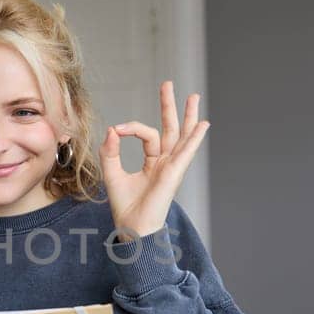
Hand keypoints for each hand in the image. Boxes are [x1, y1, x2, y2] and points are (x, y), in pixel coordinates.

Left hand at [102, 81, 210, 239]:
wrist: (132, 229)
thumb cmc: (125, 208)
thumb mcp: (112, 174)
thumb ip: (110, 152)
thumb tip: (112, 130)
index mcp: (153, 162)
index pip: (147, 134)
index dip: (131, 128)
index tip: (116, 130)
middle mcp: (165, 162)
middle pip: (171, 129)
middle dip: (170, 106)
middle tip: (169, 84)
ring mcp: (171, 168)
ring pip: (182, 137)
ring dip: (188, 116)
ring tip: (194, 96)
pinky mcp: (173, 175)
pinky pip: (184, 153)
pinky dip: (194, 139)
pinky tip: (202, 124)